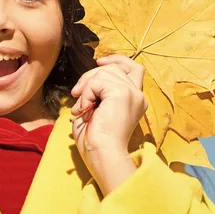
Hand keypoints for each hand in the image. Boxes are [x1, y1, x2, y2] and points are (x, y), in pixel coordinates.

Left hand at [70, 54, 146, 193]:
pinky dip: (86, 94)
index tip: (99, 62)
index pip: (134, 67)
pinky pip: (97, 82)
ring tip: (81, 108)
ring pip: (104, 72)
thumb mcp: (98, 108)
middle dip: (90, 76)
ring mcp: (132, 93)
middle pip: (113, 68)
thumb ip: (99, 89)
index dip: (117, 59)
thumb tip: (90, 76)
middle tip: (77, 94)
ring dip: (86, 87)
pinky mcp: (123, 93)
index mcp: (135, 99)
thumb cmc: (96, 139)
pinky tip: (84, 109)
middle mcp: (138, 95)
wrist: (102, 154)